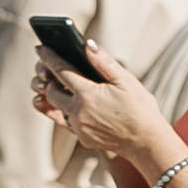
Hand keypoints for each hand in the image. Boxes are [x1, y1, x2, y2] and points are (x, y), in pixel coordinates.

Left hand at [30, 37, 174, 172]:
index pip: (60, 71)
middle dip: (50, 80)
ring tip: (67, 87)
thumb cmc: (140, 109)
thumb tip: (87, 45)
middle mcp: (78, 112)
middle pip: (51, 92)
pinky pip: (69, 122)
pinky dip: (71, 111)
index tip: (40, 48)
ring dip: (59, 97)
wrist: (148, 142)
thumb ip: (104, 62)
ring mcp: (79, 127)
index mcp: (88, 94)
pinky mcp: (83, 138)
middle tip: (54, 70)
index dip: (49, 57)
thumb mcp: (126, 81)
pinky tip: (82, 105)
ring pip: (58, 108)